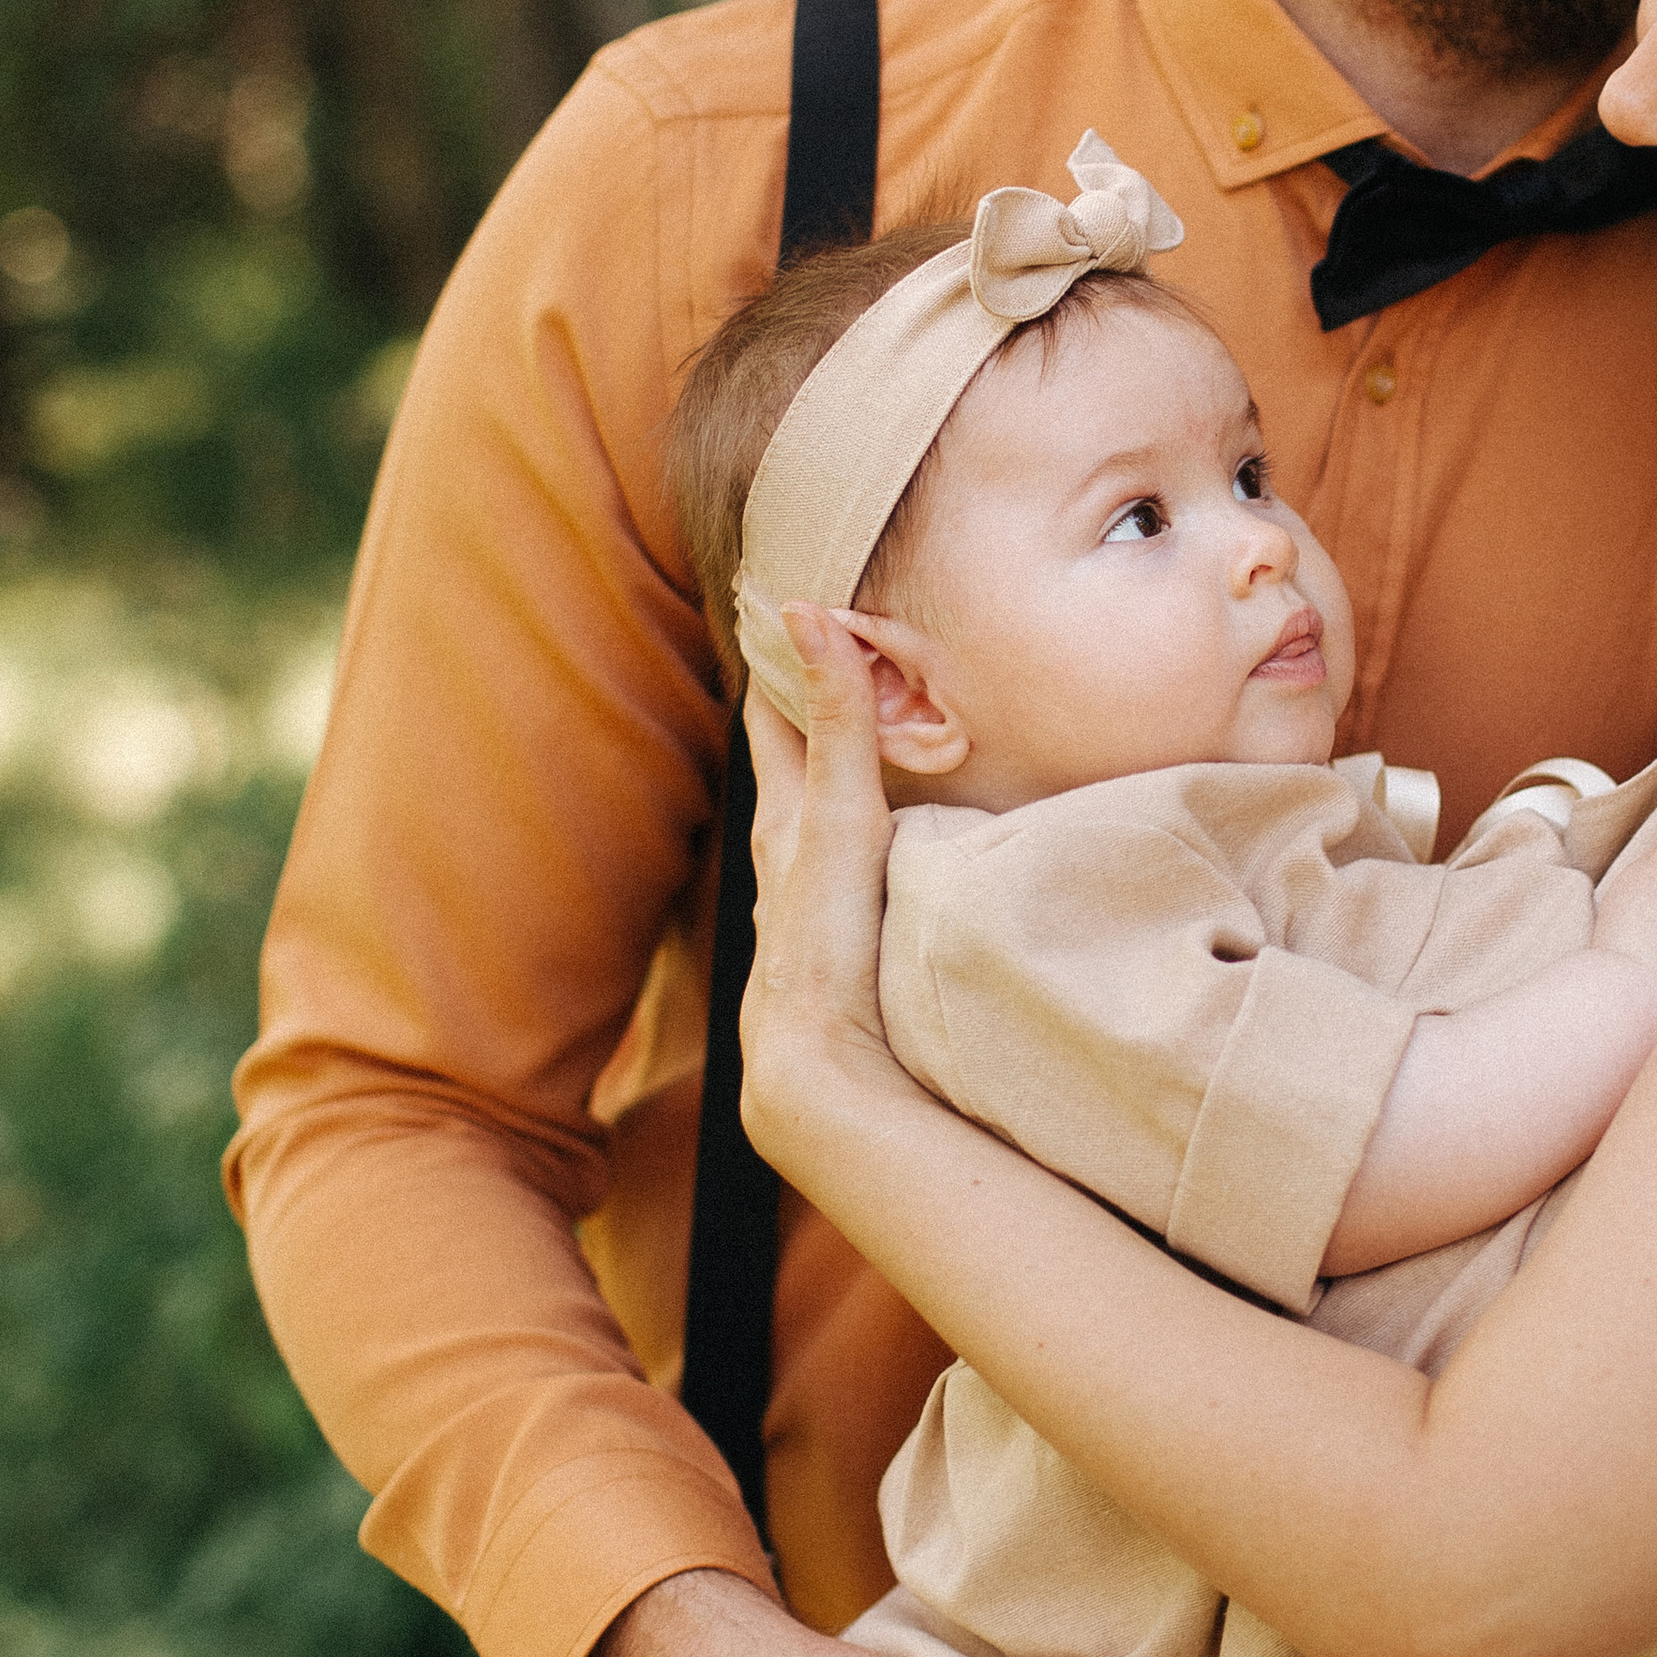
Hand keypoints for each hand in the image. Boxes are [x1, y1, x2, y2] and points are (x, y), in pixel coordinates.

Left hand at [738, 605, 900, 1166]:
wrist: (818, 1065)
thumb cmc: (823, 940)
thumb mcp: (838, 817)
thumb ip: (838, 721)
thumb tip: (808, 613)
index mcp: (784, 811)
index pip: (774, 708)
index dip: (784, 652)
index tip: (796, 591)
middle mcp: (786, 850)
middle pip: (793, 756)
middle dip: (812, 699)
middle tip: (840, 636)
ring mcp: (807, 896)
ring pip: (817, 809)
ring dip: (839, 764)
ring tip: (871, 722)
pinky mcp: (834, 936)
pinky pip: (843, 856)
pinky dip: (860, 821)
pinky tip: (883, 832)